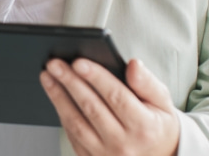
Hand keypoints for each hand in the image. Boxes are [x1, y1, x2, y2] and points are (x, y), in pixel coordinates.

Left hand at [41, 57, 180, 155]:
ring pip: (76, 123)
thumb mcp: (162, 102)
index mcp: (145, 127)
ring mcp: (106, 155)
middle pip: (92, 108)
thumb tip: (133, 64)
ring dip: (58, 97)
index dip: (96, 78)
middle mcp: (125, 145)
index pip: (117, 98)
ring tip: (46, 76)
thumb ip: (147, 82)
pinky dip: (61, 113)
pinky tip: (54, 94)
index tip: (78, 61)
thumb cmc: (156, 123)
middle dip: (70, 82)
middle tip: (54, 63)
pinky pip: (72, 135)